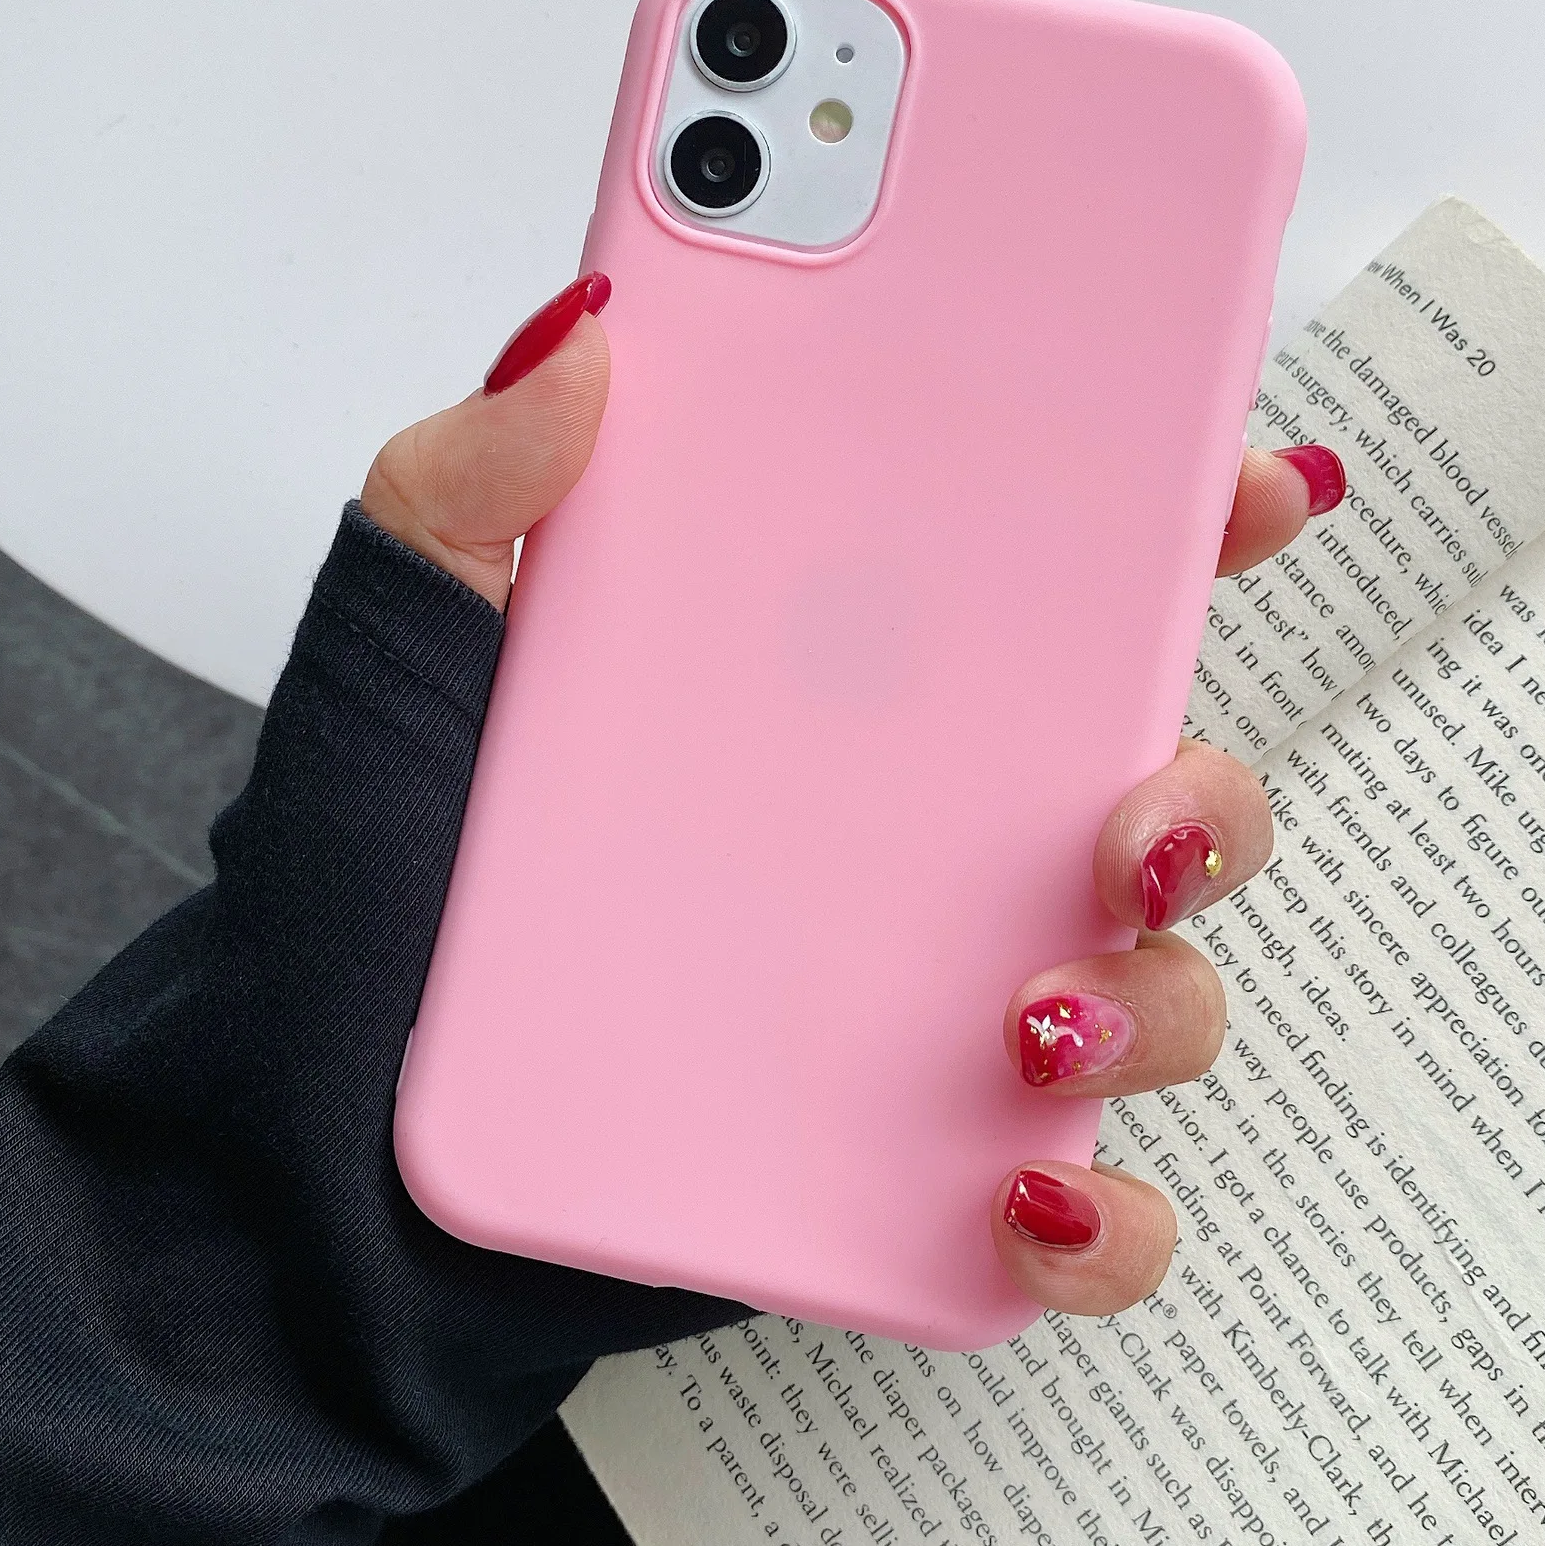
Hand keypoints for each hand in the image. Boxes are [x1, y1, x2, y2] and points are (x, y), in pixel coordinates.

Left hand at [363, 274, 1343, 1319]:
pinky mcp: (908, 1163)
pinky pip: (1078, 1205)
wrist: (309, 1147)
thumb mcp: (403, 653)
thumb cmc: (369, 883)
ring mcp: (924, 997)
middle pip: (1150, 778)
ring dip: (1153, 994)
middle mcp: (912, 831)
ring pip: (1150, 981)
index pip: (1046, 578)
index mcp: (837, 682)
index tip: (1236, 485)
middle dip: (1206, 788)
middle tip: (1131, 809)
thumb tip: (589, 325)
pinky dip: (1097, 1220)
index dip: (1170, 517)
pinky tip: (1019, 1194)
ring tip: (1028, 1011)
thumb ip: (471, 484)